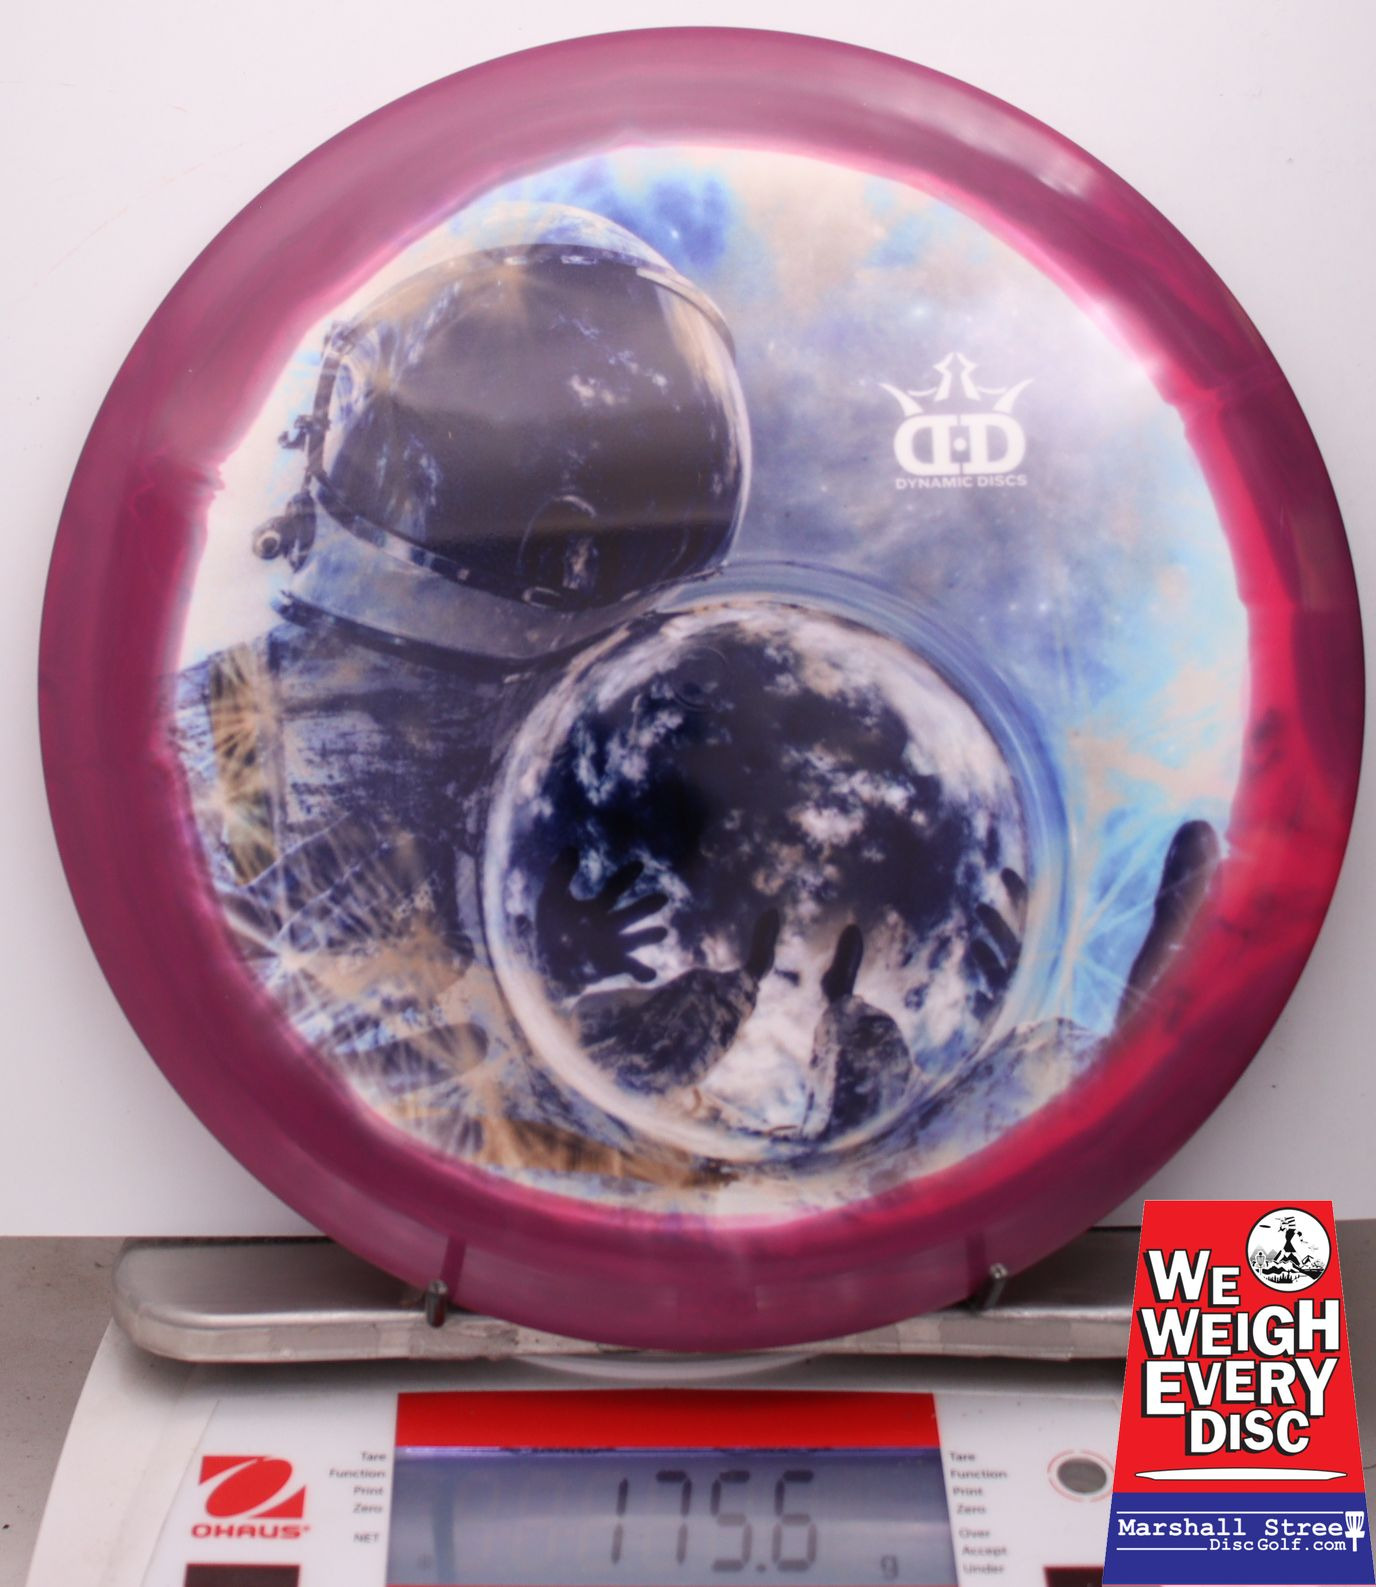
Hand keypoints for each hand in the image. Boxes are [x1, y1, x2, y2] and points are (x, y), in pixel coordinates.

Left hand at [539, 849, 668, 991]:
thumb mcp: (550, 898)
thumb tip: (571, 848)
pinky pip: (628, 968)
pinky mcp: (611, 967)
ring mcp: (613, 947)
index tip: (639, 864)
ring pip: (632, 941)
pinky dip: (640, 971)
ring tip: (663, 931)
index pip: (614, 889)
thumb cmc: (552, 927)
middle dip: (644, 907)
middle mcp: (610, 926)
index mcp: (598, 907)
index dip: (625, 877)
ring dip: (646, 937)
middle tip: (663, 898)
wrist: (548, 960)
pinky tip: (652, 974)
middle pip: (628, 915)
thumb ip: (559, 875)